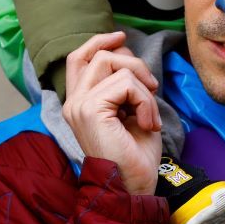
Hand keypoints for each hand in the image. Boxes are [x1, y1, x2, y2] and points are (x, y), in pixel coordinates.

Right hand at [62, 32, 161, 195]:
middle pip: (100, 55)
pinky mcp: (91, 110)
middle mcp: (73, 102)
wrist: (133, 186)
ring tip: (149, 114)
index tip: (120, 37)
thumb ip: (125, 83)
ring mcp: (79, 105)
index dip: (99, 42)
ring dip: (143, 87)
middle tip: (151, 89)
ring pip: (114, 64)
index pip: (79, 58)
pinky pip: (126, 84)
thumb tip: (127, 55)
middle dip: (134, 63)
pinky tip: (148, 123)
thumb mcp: (132, 110)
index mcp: (79, 102)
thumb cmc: (134, 154)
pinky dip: (145, 100)